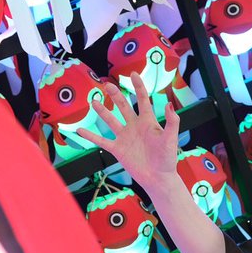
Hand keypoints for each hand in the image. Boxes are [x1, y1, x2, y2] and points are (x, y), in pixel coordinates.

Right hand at [75, 72, 179, 191]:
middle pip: (123, 106)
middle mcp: (135, 126)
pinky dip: (90, 136)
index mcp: (148, 121)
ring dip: (102, 111)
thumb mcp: (171, 138)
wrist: (158, 178)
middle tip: (107, 85)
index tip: (132, 74)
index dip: (138, 87)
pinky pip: (101, 141)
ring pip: (111, 121)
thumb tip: (168, 104)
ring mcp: (125, 137)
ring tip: (94, 101)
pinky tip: (80, 129)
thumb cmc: (167, 159)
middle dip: (115, 95)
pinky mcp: (117, 149)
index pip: (142, 100)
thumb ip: (171, 121)